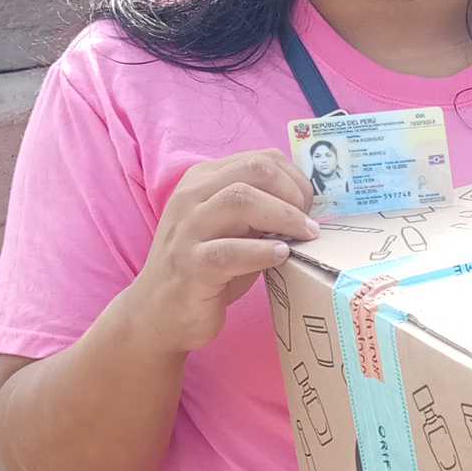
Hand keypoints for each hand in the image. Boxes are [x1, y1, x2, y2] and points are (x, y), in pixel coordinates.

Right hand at [130, 150, 318, 353]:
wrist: (160, 311)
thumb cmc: (208, 269)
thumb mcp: (235, 231)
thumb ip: (262, 213)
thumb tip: (310, 209)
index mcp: (204, 181)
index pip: (260, 159)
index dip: (295, 179)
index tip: (311, 206)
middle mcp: (192, 196)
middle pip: (254, 170)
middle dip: (293, 192)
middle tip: (310, 223)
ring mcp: (188, 229)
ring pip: (240, 199)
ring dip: (284, 215)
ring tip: (305, 236)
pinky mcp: (190, 265)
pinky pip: (229, 251)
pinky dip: (262, 251)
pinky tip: (281, 255)